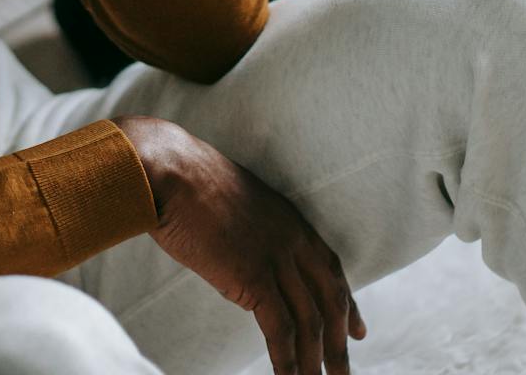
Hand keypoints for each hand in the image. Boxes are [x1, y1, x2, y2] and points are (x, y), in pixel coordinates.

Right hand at [113, 116, 366, 374]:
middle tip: (344, 371)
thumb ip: (249, 229)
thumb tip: (241, 255)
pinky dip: (287, 360)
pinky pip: (280, 329)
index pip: (330, 267)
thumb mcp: (233, 202)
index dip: (347, 302)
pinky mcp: (254, 277)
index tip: (356, 329)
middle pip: (329, 298)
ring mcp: (276, 257)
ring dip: (316, 360)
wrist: (169, 171)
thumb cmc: (185, 181)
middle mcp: (292, 238)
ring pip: (309, 319)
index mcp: (289, 219)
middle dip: (340, 340)